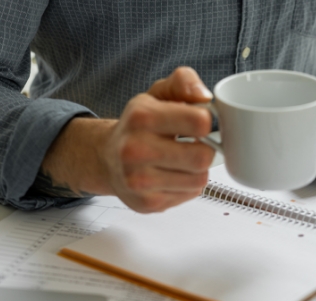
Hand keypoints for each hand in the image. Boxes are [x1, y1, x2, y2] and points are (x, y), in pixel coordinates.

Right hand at [102, 67, 214, 211]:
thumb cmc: (139, 125)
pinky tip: (172, 175)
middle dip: (206, 149)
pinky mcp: (147, 203)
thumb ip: (183, 82)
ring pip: (199, 179)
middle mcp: (136, 150)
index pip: (199, 122)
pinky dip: (187, 185)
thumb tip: (204, 96)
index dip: (208, 121)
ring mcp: (139, 181)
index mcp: (142, 117)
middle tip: (194, 144)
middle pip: (203, 157)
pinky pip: (190, 194)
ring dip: (197, 169)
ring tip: (181, 160)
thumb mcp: (158, 94)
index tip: (201, 122)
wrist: (107, 158)